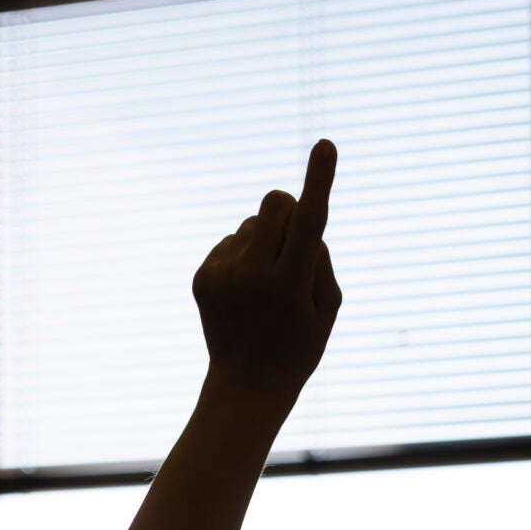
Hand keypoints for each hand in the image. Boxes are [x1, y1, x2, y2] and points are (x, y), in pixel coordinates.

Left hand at [193, 140, 342, 407]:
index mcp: (290, 285)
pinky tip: (246, 292)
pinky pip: (232, 241)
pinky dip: (244, 257)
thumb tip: (296, 217)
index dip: (319, 181)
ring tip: (269, 285)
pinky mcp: (202, 276)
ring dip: (267, 241)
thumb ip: (319, 257)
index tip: (325, 144)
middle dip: (290, 211)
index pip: (308, 223)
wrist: (247, 385)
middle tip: (295, 246)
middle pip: (274, 203)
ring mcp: (222, 274)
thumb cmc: (300, 345)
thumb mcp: (328, 307)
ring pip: (253, 223)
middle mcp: (252, 275)